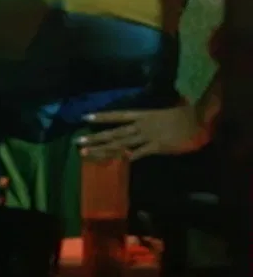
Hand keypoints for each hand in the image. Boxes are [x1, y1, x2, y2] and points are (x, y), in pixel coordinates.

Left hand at [80, 104, 211, 160]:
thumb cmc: (180, 117)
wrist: (197, 120)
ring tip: (87, 152)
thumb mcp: (159, 116)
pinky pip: (141, 153)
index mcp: (141, 115)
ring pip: (122, 144)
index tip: (85, 117)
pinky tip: (118, 161)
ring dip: (104, 149)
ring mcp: (148, 136)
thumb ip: (145, 122)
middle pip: (114, 132)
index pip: (117, 115)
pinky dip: (130, 156)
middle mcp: (141, 125)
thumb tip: (134, 127)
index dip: (101, 117)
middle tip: (78, 142)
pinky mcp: (157, 146)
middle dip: (96, 138)